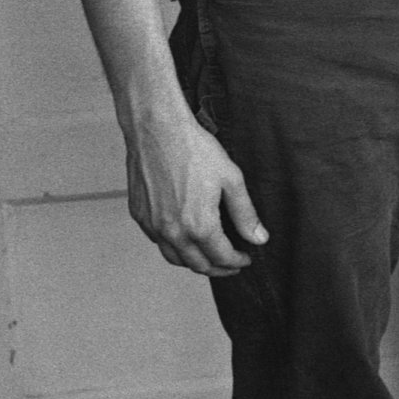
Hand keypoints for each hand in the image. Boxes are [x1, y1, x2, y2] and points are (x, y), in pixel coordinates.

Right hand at [124, 109, 266, 275]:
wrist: (157, 130)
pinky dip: (174, 247)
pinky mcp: (139, 215)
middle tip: (231, 264)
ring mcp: (152, 225)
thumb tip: (259, 238)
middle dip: (218, 268)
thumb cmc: (194, 149)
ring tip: (210, 257)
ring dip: (195, 263)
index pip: (221, 257)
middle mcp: (173, 232)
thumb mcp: (231, 179)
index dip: (237, 262)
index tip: (246, 258)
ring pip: (174, 258)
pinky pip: (158, 242)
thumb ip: (245, 213)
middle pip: (198, 265)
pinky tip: (185, 238)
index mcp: (199, 225)